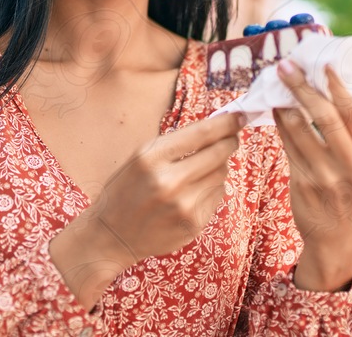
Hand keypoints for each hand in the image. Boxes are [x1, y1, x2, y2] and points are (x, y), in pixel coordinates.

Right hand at [50, 111, 244, 308]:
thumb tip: (217, 127)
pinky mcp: (193, 224)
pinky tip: (192, 194)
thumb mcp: (140, 157)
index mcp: (151, 157)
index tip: (239, 116)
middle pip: (218, 153)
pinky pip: (217, 195)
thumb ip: (175, 144)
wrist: (112, 235)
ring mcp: (183, 205)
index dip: (226, 123)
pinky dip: (211, 189)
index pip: (201, 134)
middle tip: (232, 137)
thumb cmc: (126, 190)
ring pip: (221, 174)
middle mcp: (169, 181)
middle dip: (230, 141)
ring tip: (197, 171)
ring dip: (217, 167)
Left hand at [272, 61, 351, 291]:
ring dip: (284, 102)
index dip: (335, 84)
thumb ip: (348, 130)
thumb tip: (323, 84)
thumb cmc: (348, 187)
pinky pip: (287, 145)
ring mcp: (327, 176)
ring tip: (275, 84)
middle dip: (301, 87)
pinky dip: (278, 123)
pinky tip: (273, 109)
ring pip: (298, 129)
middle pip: (324, 116)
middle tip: (285, 66)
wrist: (336, 235)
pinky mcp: (303, 183)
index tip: (320, 63)